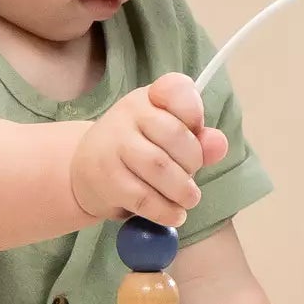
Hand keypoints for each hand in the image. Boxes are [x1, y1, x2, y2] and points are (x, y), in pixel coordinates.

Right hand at [70, 73, 228, 229]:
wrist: (83, 172)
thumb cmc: (136, 152)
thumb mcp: (167, 139)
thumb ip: (198, 140)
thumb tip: (219, 144)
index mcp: (148, 99)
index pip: (175, 89)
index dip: (194, 111)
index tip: (195, 129)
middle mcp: (128, 115)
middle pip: (175, 135)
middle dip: (193, 162)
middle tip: (191, 176)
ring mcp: (113, 146)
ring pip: (160, 167)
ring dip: (183, 190)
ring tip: (188, 199)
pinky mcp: (106, 180)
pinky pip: (144, 197)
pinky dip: (166, 211)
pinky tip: (174, 214)